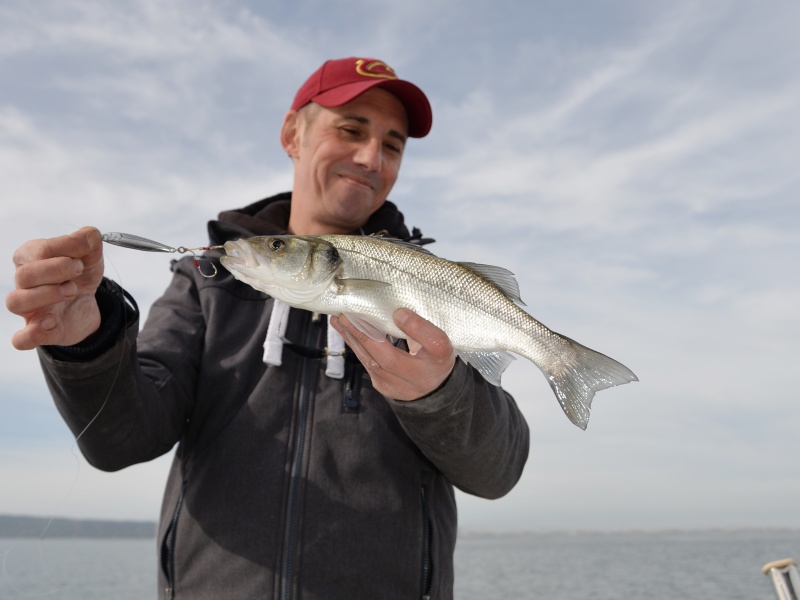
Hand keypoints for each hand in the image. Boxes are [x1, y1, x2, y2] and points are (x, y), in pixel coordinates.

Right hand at [6, 226, 104, 349]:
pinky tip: (52, 322)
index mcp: (32, 258)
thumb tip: (90, 235)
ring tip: (72, 291)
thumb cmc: (79, 275)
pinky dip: (33, 333)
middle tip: (79, 269)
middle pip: (23, 275)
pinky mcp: (37, 331)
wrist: (87, 303)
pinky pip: (21, 338)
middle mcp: (24, 283)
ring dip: (46, 294)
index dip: (62, 248)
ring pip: (16, 302)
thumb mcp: (89, 256)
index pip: (35, 250)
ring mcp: (29, 308)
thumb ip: (88, 242)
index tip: (84, 250)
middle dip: (55, 270)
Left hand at [330, 308, 456, 400]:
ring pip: (372, 362)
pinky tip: (345, 330)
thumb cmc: (432, 356)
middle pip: (391, 359)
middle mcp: (421, 377)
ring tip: (339, 320)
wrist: (432, 390)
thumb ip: (421, 325)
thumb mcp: (436, 338)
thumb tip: (395, 310)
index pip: (434, 343)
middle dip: (365, 336)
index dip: (416, 328)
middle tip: (347, 316)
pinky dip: (355, 345)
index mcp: (441, 358)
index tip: (400, 312)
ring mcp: (400, 386)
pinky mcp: (383, 386)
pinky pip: (367, 364)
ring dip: (353, 339)